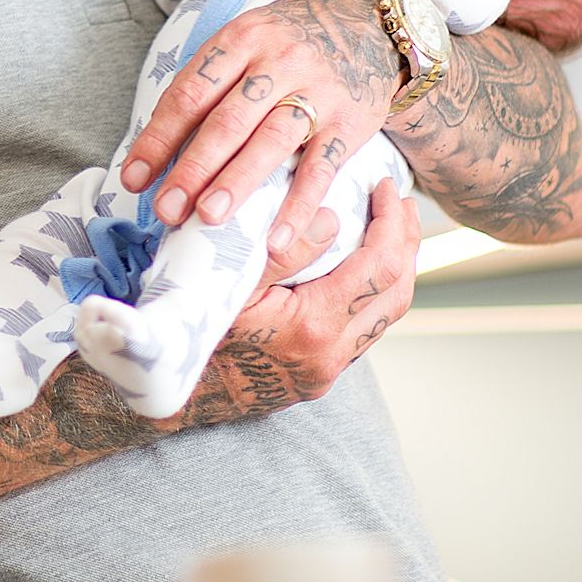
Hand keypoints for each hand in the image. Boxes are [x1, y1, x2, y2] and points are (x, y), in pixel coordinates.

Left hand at [120, 0, 400, 244]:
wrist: (370, 25)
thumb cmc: (289, 43)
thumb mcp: (246, 42)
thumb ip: (207, 86)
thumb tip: (156, 150)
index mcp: (241, 40)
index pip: (191, 94)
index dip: (159, 139)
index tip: (134, 179)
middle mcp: (278, 62)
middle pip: (228, 121)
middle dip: (192, 169)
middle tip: (166, 210)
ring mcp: (317, 92)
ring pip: (270, 143)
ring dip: (236, 184)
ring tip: (207, 218)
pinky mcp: (349, 123)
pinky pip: (321, 169)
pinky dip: (298, 205)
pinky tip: (276, 237)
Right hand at [184, 183, 417, 419]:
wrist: (175, 394)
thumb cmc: (192, 329)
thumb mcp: (227, 280)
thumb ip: (280, 249)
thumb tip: (331, 219)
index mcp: (313, 325)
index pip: (380, 266)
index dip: (391, 222)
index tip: (386, 187)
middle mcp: (330, 354)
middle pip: (397, 293)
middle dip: (406, 242)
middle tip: (402, 204)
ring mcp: (327, 370)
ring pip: (385, 316)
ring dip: (394, 270)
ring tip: (390, 231)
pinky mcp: (319, 376)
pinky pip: (363, 330)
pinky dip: (372, 294)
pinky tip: (358, 269)